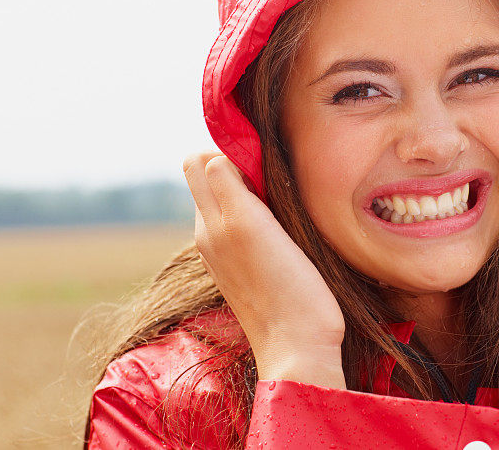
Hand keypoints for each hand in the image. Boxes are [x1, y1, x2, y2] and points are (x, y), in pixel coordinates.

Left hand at [183, 152, 345, 386]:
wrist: (299, 347)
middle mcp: (209, 235)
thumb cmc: (286, 288)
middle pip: (207, 177)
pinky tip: (281, 228)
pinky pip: (238, 225)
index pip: (199, 160)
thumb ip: (229, 185)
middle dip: (235, 164)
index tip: (264, 160)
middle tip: (272, 177)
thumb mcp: (251, 225)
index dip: (231, 150)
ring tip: (281, 202)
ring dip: (248, 190)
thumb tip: (218, 154)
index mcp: (210, 221)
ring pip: (225, 200)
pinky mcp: (242, 271)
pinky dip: (254, 214)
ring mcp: (224, 255)